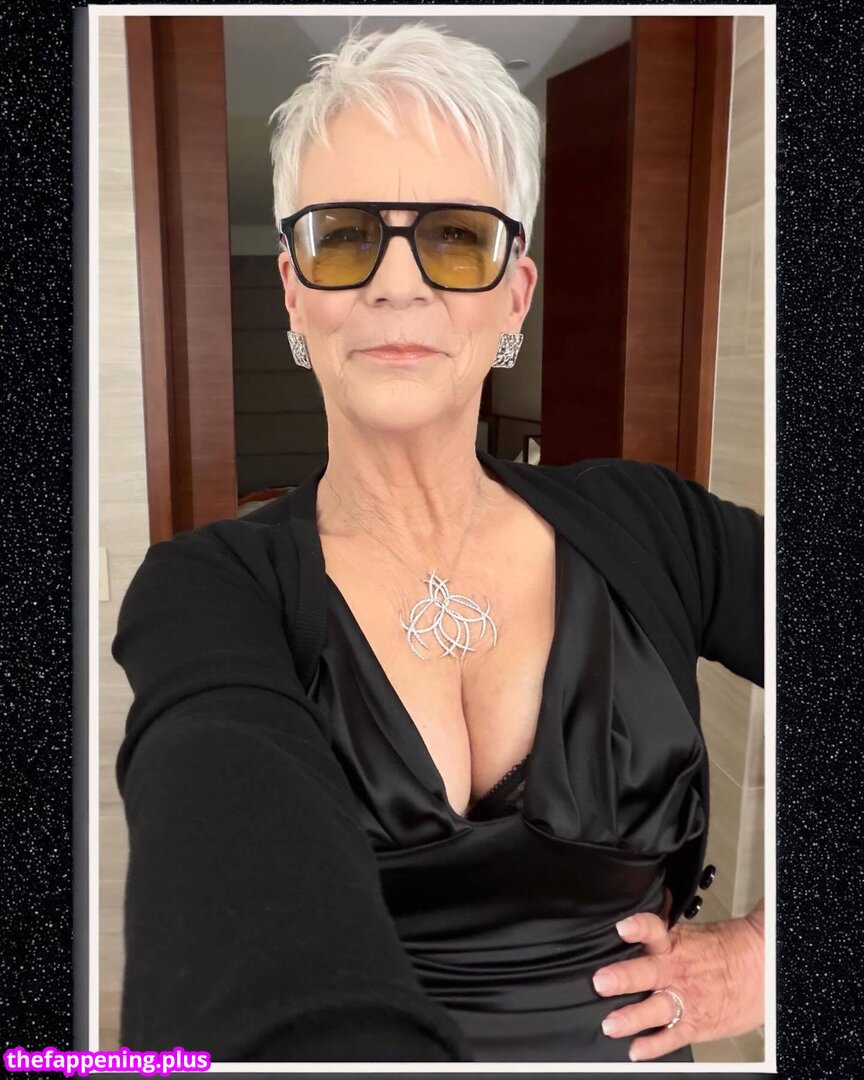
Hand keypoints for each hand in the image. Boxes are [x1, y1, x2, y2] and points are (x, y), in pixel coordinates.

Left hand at [592, 898, 763, 1060]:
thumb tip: (652, 894)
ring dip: (632, 1017)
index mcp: (674, 944)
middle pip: (648, 972)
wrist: (761, 970)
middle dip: (624, 977)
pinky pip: (672, 1037)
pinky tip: (636, 1051)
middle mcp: (676, 971)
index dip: (639, 928)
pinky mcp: (695, 1024)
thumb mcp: (692, 931)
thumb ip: (665, 923)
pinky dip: (654, 1046)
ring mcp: (685, 1000)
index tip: (622, 928)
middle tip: (602, 982)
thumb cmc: (724, 949)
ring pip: (656, 1008)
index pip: (654, 930)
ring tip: (611, 1024)